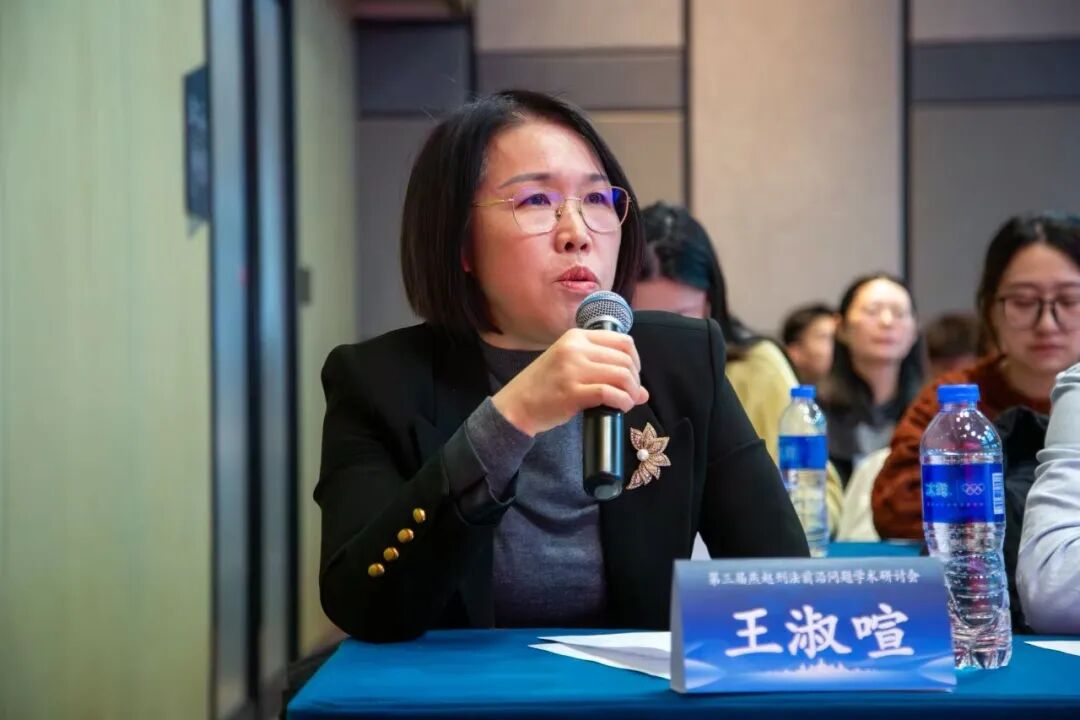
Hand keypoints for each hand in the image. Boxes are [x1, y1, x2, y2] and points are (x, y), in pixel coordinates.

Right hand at [491, 329, 649, 436]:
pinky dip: (622, 402)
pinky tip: (621, 407)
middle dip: (635, 379)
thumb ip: (603, 370)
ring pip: (621, 375)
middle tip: (631, 393)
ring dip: (631, 392)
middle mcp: (575, 349)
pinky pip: (609, 393)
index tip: (632, 375)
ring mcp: (573, 370)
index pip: (623, 341)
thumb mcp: (571, 366)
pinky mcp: (572, 392)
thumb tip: (642, 392)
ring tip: (627, 401)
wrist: (517, 404)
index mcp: (576, 337)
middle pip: (625, 359)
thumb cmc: (545, 385)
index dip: (635, 360)